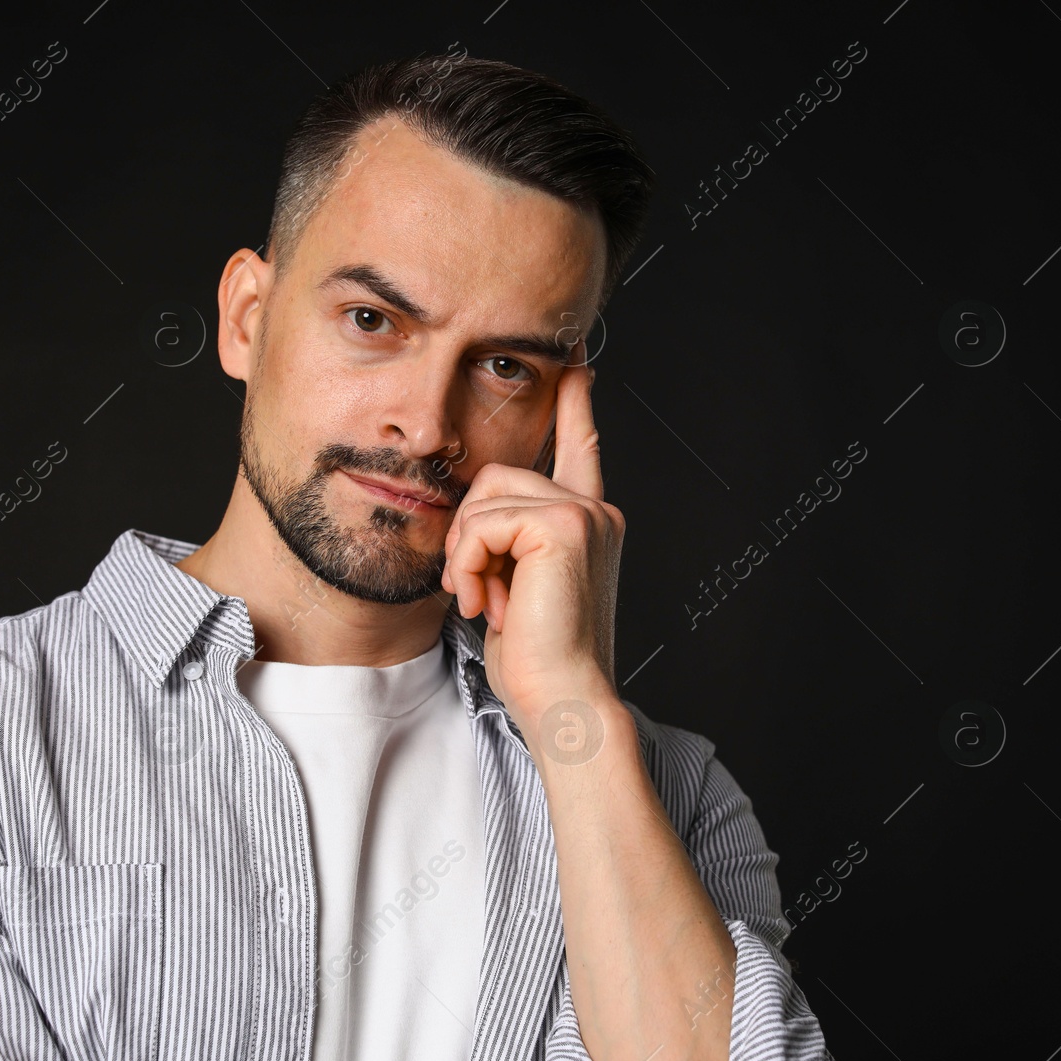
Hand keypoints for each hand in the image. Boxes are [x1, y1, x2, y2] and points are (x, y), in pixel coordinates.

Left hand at [440, 358, 624, 733]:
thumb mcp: (515, 588)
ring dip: (466, 553)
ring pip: (485, 495)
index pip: (580, 448)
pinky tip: (487, 602)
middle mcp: (594, 511)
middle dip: (467, 534)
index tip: (576, 362)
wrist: (563, 698)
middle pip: (497, 476)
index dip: (576, 403)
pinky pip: (484, 521)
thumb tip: (471, 518)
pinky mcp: (565, 524)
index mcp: (587, 523)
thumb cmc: (537, 659)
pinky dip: (471, 562)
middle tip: (473, 590)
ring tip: (483, 601)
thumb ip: (507, 544)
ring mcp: (584, 513)